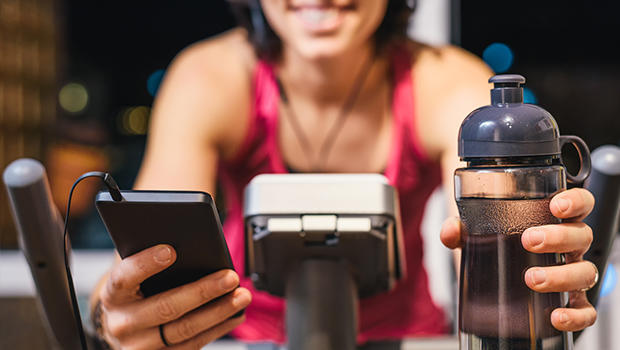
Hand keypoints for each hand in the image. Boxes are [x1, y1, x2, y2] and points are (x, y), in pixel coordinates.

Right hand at [97, 245, 250, 348]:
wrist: (125, 323)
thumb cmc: (137, 286)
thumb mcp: (135, 266)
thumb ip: (151, 249)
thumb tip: (187, 230)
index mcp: (112, 294)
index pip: (124, 277)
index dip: (146, 264)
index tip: (171, 250)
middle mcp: (122, 323)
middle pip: (165, 308)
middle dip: (202, 291)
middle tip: (230, 276)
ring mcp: (140, 346)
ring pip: (184, 330)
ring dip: (219, 312)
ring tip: (242, 296)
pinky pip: (193, 345)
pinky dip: (218, 328)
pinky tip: (235, 314)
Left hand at [440, 188, 596, 331]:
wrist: (493, 271)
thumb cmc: (494, 242)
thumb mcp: (476, 230)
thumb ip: (461, 228)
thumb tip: (451, 231)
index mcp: (553, 220)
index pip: (580, 203)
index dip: (576, 201)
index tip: (555, 206)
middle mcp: (568, 245)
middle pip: (582, 235)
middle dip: (559, 237)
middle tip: (529, 240)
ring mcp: (571, 272)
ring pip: (585, 272)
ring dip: (562, 275)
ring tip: (531, 278)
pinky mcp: (569, 302)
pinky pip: (586, 311)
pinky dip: (576, 315)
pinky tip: (556, 315)